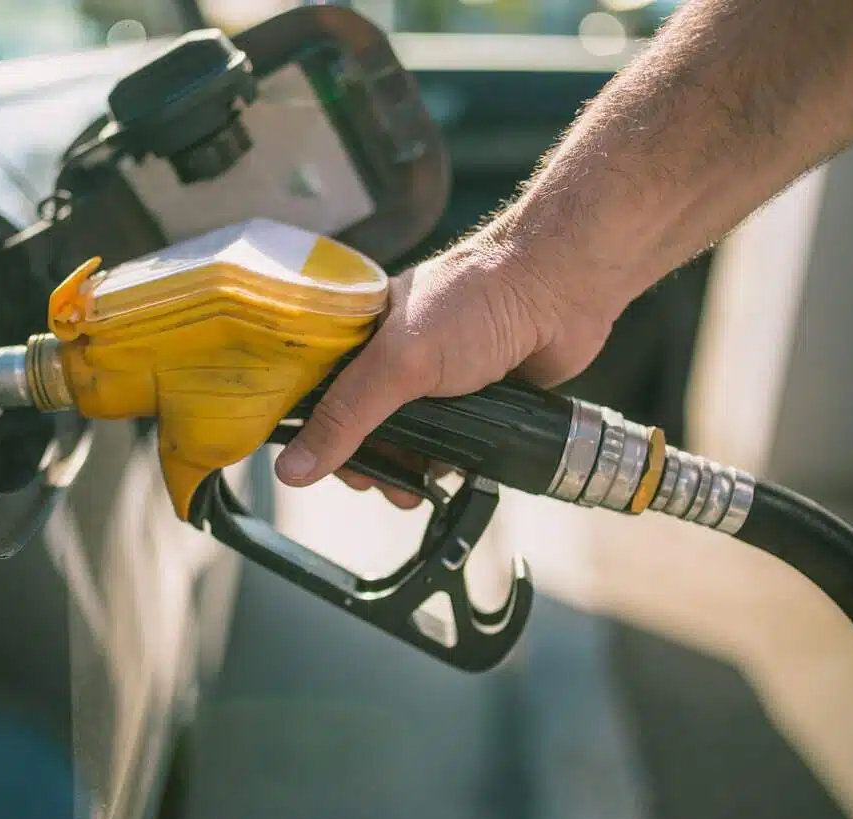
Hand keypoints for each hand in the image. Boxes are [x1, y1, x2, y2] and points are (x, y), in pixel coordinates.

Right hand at [274, 227, 618, 502]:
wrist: (560, 292)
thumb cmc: (478, 301)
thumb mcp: (400, 362)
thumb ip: (347, 417)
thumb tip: (293, 467)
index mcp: (365, 333)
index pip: (320, 393)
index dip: (316, 433)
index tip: (320, 469)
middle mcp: (397, 356)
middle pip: (362, 425)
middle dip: (367, 462)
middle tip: (378, 485)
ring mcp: (437, 380)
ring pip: (407, 440)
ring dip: (406, 471)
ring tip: (412, 491)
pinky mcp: (475, 399)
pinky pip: (448, 443)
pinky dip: (446, 464)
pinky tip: (449, 475)